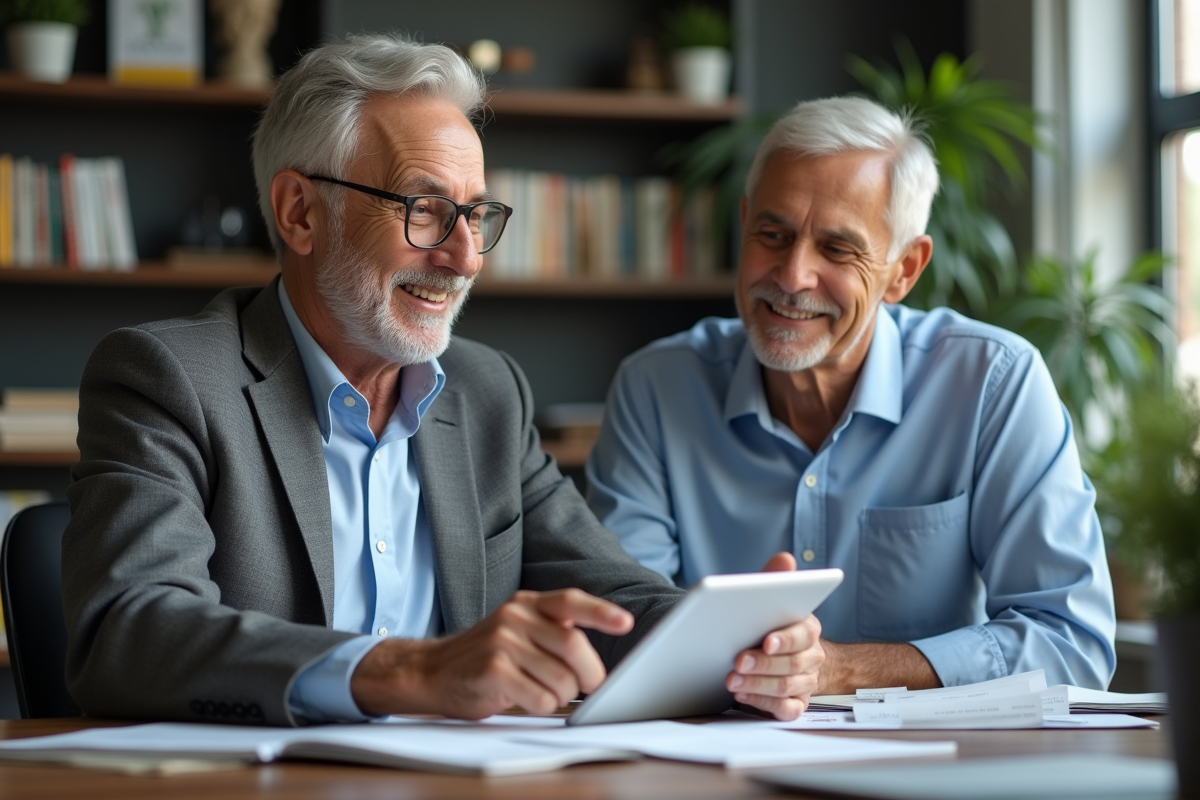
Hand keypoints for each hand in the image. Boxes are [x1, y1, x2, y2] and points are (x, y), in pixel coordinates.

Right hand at [350, 588, 633, 718]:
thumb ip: (551, 633)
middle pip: (574, 646)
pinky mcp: (494, 670)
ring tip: (539, 690)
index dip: (600, 612)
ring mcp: (503, 642)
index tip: (624, 623)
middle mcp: (515, 616)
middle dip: (590, 674)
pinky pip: (540, 698)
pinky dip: (541, 707)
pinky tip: (522, 698)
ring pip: (561, 678)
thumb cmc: (484, 657)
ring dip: (561, 695)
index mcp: (526, 603)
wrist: (430, 671)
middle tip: (589, 686)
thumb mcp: (516, 631)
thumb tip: (595, 664)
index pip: (570, 601)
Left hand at [725, 551, 824, 720]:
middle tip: (737, 661)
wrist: (782, 655)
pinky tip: (742, 694)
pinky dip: (763, 703)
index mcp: (808, 628)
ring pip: (787, 688)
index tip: (765, 641)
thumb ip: (776, 579)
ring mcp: (806, 682)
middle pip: (793, 664)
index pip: (803, 634)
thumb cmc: (772, 623)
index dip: (785, 639)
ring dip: (758, 684)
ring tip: (731, 679)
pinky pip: (786, 710)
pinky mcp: (796, 703)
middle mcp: (812, 656)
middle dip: (763, 664)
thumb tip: (785, 558)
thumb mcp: (772, 599)